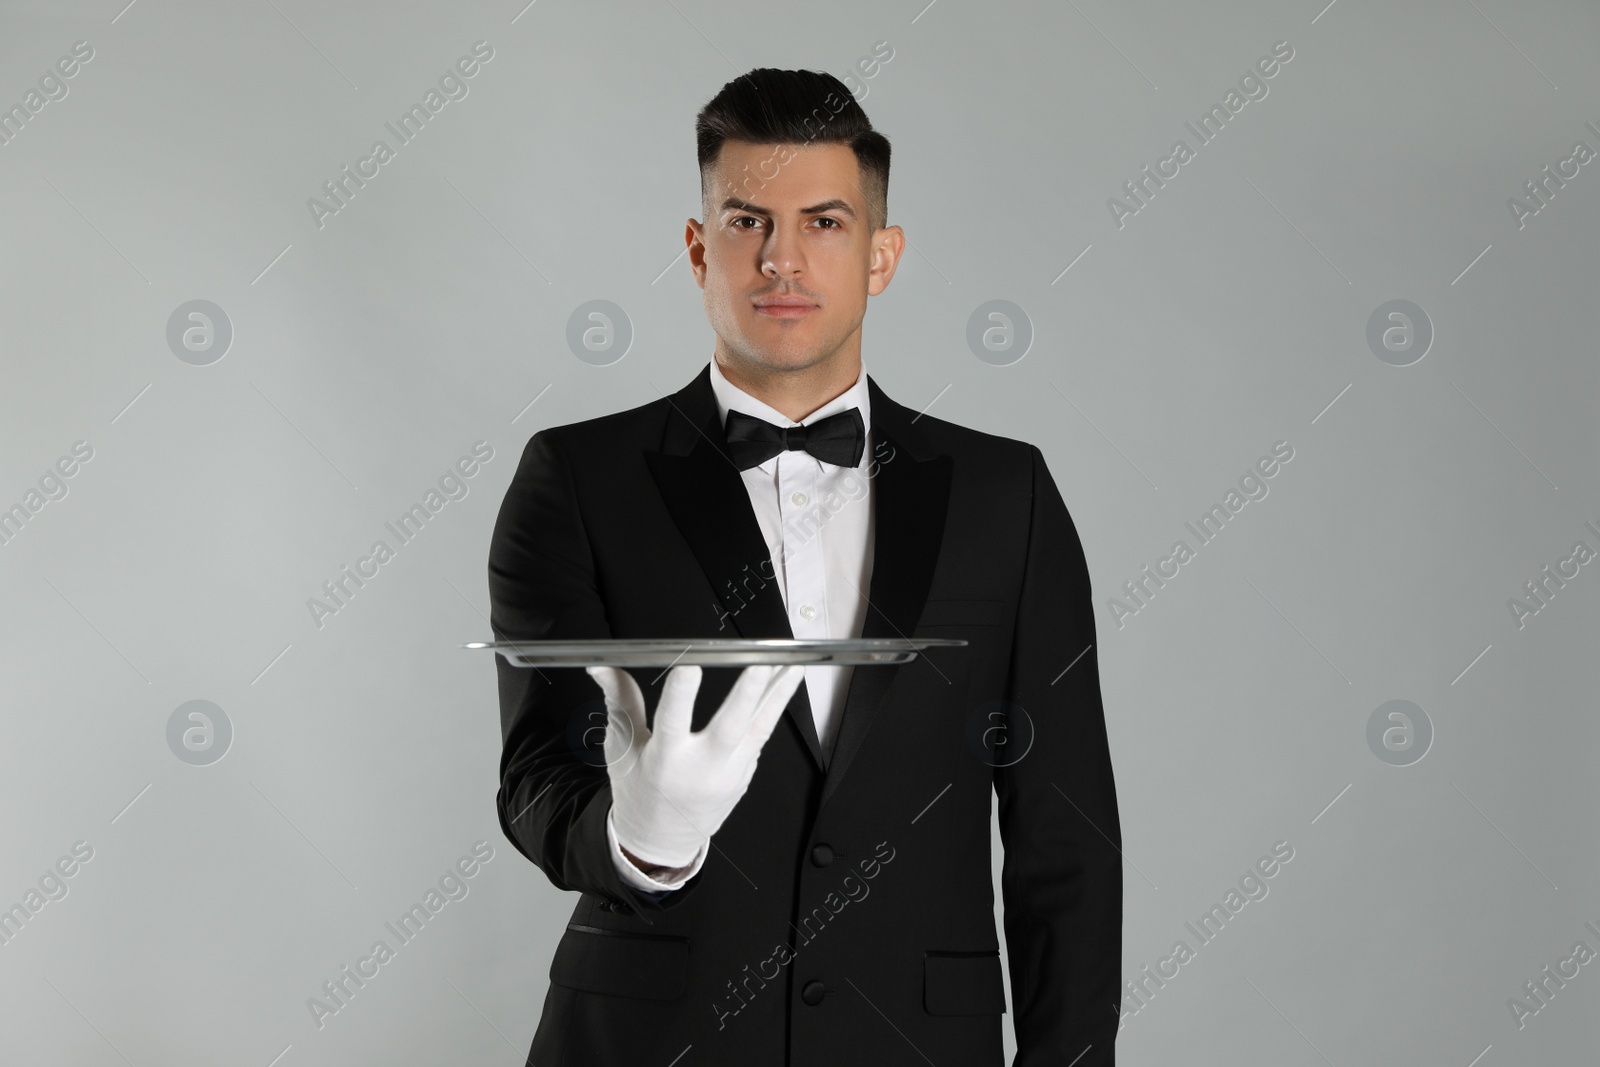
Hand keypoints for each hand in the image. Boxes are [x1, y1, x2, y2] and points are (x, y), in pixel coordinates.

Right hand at [587, 663, 804, 868]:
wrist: (661, 840)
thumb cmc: (638, 791)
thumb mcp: (621, 747)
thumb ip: (619, 701)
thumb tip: (602, 665)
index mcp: (664, 761)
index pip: (671, 723)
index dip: (681, 695)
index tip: (689, 666)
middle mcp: (700, 769)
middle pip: (727, 729)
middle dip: (746, 695)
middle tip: (761, 664)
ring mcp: (728, 774)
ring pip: (757, 728)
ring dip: (777, 692)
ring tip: (790, 661)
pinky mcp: (745, 773)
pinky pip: (761, 734)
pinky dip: (775, 705)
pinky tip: (786, 679)